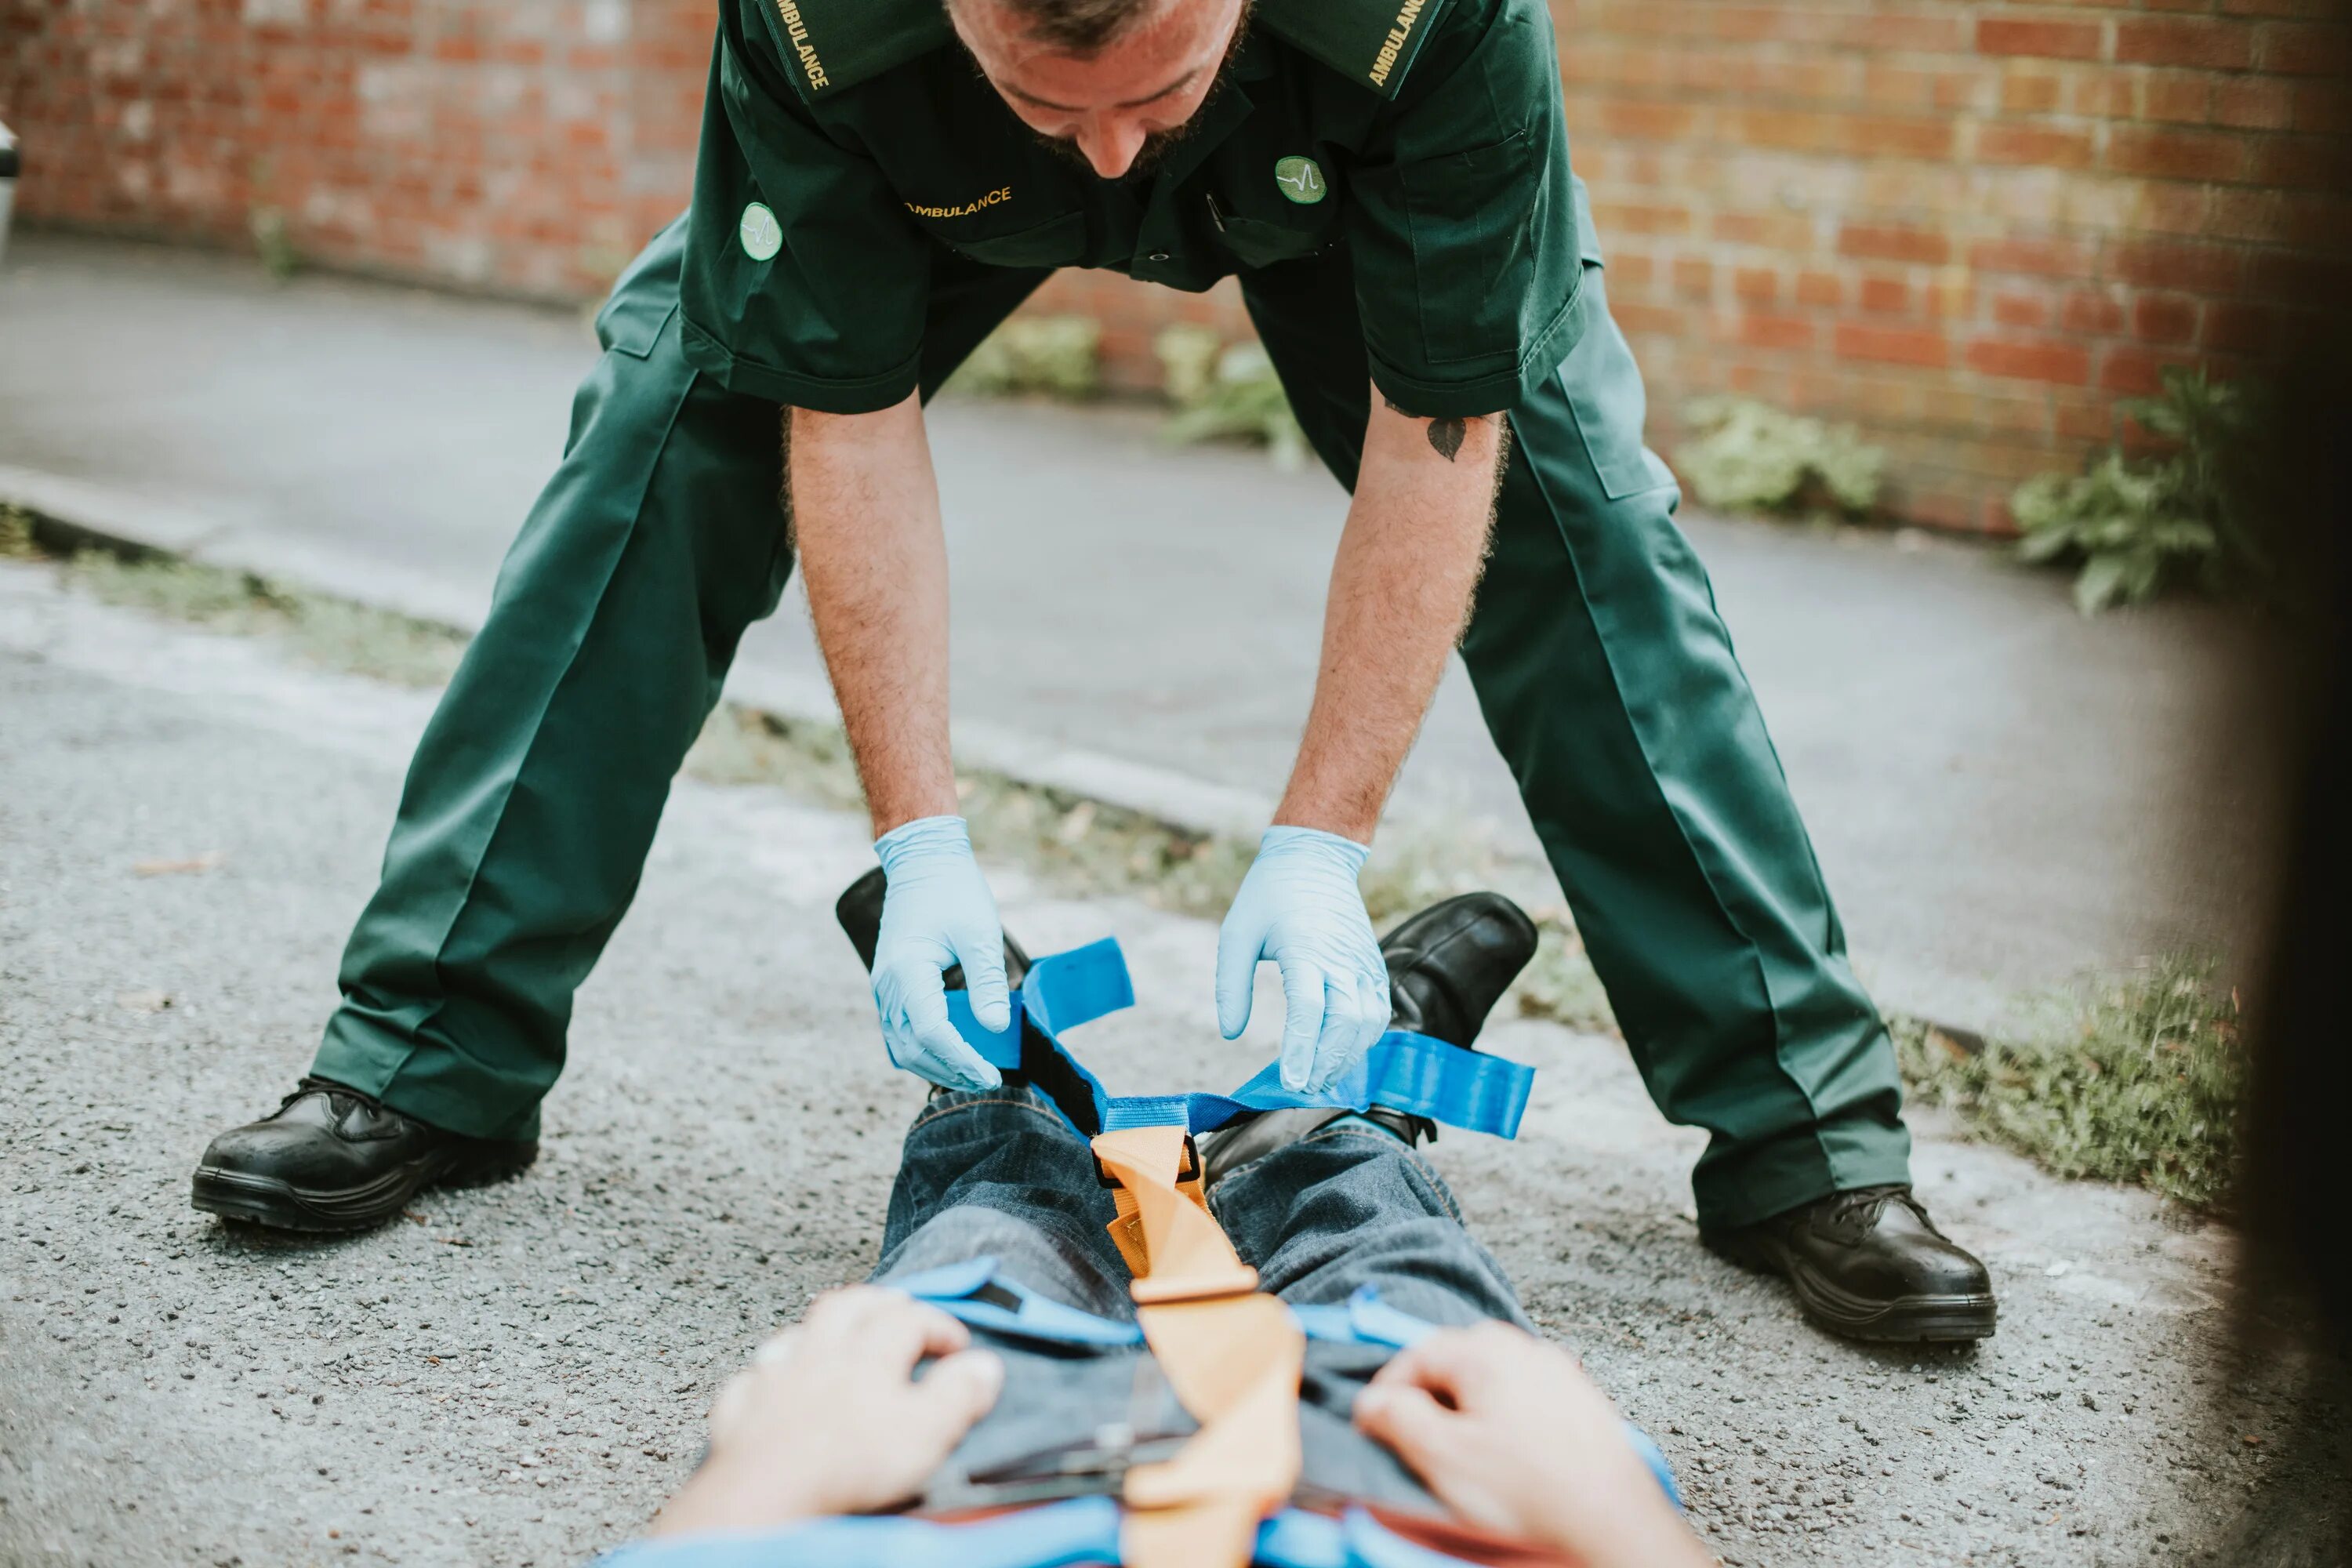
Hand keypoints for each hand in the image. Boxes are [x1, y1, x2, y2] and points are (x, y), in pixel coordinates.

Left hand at [651, 1286, 1004, 1536]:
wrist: (768, 1494)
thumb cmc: (849, 1465)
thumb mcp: (926, 1432)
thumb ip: (957, 1395)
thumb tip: (984, 1365)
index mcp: (869, 1356)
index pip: (909, 1319)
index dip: (938, 1324)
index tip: (958, 1344)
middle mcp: (819, 1354)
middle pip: (848, 1306)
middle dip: (878, 1301)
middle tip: (898, 1306)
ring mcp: (774, 1378)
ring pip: (798, 1331)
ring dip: (822, 1325)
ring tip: (840, 1329)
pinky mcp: (741, 1410)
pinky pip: (754, 1377)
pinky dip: (771, 1372)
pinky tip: (777, 1379)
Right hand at [871, 816, 1010, 1090]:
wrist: (923, 862)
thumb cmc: (954, 892)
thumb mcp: (979, 934)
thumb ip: (987, 983)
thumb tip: (995, 1029)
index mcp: (907, 972)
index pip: (932, 1033)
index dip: (963, 1060)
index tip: (991, 1075)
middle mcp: (887, 986)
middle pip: (912, 1049)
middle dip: (950, 1071)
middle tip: (987, 1080)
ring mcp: (884, 989)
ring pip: (902, 1046)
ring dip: (936, 1066)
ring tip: (973, 1073)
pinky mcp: (889, 988)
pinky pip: (901, 1032)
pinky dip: (925, 1049)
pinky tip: (955, 1053)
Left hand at [1215, 826, 1390, 1092]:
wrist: (1315, 858)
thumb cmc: (1270, 895)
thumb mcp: (1237, 932)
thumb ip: (1231, 985)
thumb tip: (1231, 1032)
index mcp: (1307, 948)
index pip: (1309, 1009)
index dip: (1300, 1049)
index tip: (1289, 1081)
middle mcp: (1342, 959)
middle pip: (1345, 1023)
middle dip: (1326, 1063)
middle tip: (1303, 1090)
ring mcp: (1364, 963)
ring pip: (1368, 1022)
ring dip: (1348, 1057)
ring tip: (1322, 1081)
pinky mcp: (1374, 966)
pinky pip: (1378, 1012)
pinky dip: (1364, 1040)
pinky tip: (1343, 1057)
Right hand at [1353, 1323, 1709, 1567]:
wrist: (1612, 1524)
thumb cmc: (1531, 1493)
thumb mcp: (1442, 1457)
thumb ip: (1397, 1418)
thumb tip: (1372, 1402)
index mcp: (1486, 1351)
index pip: (1417, 1354)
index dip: (1388, 1390)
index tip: (1375, 1422)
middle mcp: (1526, 1349)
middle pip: (1457, 1360)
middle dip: (1430, 1396)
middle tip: (1416, 1438)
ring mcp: (1560, 1373)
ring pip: (1494, 1379)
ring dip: (1469, 1408)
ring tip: (1463, 1452)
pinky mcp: (1583, 1403)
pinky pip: (1527, 1398)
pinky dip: (1506, 1420)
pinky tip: (1509, 1457)